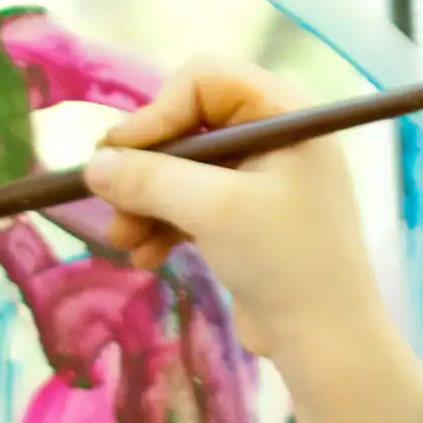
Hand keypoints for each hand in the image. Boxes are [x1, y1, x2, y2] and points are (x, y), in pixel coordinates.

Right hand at [85, 55, 422, 422]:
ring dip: (146, 201)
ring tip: (123, 240)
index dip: (158, 109)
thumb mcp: (213, 210)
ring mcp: (263, 182)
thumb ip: (150, 178)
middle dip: (146, 165)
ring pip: (184, 170)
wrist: (328, 342)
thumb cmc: (285, 261)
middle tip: (110, 197)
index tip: (123, 152)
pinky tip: (143, 255)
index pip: (207, 80)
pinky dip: (164, 224)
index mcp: (286, 118)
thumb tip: (95, 164)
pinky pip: (192, 205)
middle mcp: (277, 140)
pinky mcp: (248, 221)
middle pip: (189, 124)